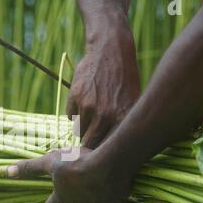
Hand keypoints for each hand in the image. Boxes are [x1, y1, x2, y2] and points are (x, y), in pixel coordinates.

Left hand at [7, 146, 139, 202]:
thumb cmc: (75, 163)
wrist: (107, 166)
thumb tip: (7, 172)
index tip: (50, 201)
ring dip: (98, 199)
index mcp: (65, 196)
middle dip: (76, 201)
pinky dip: (124, 202)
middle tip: (78, 191)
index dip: (51, 202)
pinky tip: (129, 198)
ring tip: (102, 189)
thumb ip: (30, 168)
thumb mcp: (50, 162)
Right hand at [67, 7, 139, 147]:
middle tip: (90, 138)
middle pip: (89, 143)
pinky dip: (74, 112)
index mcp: (122, 120)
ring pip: (79, 130)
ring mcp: (89, 107)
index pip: (107, 148)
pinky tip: (84, 100)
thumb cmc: (124, 79)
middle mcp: (106, 116)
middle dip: (89, 143)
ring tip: (91, 114)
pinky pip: (70, 116)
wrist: (110, 51)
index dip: (102, 152)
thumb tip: (112, 150)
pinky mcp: (75, 98)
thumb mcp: (132, 102)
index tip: (100, 152)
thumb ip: (122, 126)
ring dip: (82, 126)